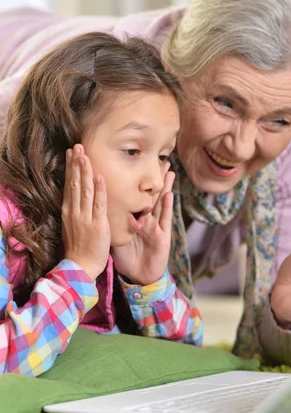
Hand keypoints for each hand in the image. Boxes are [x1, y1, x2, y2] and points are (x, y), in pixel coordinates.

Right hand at [62, 144, 110, 280]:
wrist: (81, 266)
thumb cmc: (79, 247)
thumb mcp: (73, 225)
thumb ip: (75, 210)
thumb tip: (76, 197)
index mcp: (68, 211)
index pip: (69, 185)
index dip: (71, 168)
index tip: (71, 153)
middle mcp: (74, 211)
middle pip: (75, 183)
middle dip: (76, 164)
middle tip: (77, 146)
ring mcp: (85, 217)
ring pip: (85, 190)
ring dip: (85, 171)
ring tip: (85, 155)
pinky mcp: (97, 224)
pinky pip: (99, 204)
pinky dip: (100, 190)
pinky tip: (100, 177)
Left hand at [111, 167, 174, 285]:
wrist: (139, 277)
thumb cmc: (129, 258)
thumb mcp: (118, 238)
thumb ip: (112, 223)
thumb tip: (97, 209)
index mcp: (135, 219)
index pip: (136, 196)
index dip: (138, 182)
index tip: (138, 165)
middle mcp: (147, 220)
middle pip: (151, 195)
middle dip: (157, 178)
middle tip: (162, 160)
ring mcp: (156, 227)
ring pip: (162, 202)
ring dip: (166, 186)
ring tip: (169, 170)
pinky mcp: (162, 236)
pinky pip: (165, 219)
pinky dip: (167, 206)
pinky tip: (170, 194)